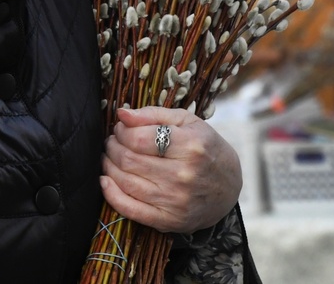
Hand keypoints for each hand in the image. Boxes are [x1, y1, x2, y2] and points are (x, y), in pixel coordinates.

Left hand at [100, 106, 241, 234]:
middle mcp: (183, 175)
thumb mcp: (188, 122)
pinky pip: (130, 209)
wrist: (228, 188)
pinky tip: (105, 181)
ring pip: (125, 182)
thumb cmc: (206, 148)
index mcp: (190, 146)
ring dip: (109, 166)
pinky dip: (111, 195)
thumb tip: (122, 114)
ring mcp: (175, 200)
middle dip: (113, 147)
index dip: (122, 131)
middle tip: (112, 142)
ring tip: (110, 157)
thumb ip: (153, 114)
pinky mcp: (168, 220)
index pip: (139, 138)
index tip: (120, 128)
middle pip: (129, 159)